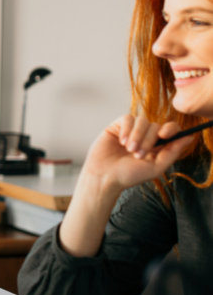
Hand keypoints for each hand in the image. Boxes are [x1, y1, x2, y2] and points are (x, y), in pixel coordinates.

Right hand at [58, 115, 193, 257]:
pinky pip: (127, 118)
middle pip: (155, 126)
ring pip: (142, 121)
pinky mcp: (117, 126)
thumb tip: (189, 137)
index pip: (170, 129)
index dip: (170, 128)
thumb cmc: (129, 175)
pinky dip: (126, 129)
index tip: (165, 135)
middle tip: (137, 154)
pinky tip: (121, 141)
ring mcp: (131, 130)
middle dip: (148, 140)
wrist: (105, 176)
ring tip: (129, 149)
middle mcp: (145, 136)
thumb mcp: (156, 167)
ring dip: (137, 136)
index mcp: (157, 146)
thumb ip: (173, 152)